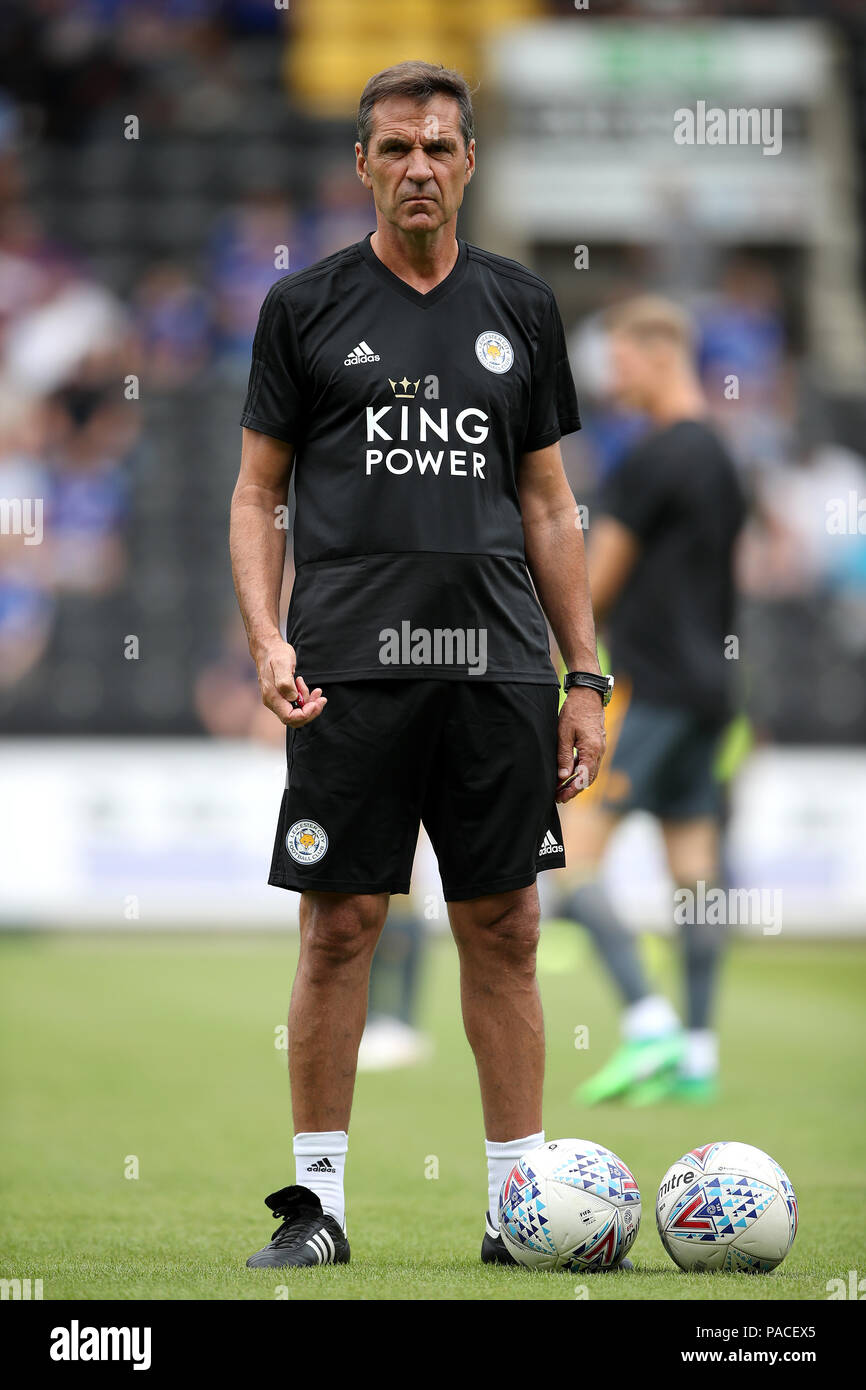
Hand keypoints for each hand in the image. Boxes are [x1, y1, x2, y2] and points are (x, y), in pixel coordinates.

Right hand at [255, 640, 326, 726]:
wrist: (269, 648)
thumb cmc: (275, 654)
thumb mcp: (281, 664)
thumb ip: (286, 682)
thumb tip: (293, 697)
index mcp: (272, 697)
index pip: (289, 717)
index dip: (304, 714)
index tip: (315, 703)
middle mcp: (273, 701)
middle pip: (294, 719)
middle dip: (310, 712)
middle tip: (321, 699)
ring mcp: (277, 700)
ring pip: (297, 712)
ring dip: (310, 704)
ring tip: (316, 691)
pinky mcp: (283, 696)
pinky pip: (296, 705)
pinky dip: (305, 699)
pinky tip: (306, 686)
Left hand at [555, 686, 605, 803]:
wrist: (588, 695)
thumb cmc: (574, 711)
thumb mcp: (564, 733)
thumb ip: (564, 755)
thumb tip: (563, 776)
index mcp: (591, 750)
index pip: (584, 778)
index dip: (572, 790)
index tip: (561, 797)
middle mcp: (599, 751)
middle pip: (588, 778)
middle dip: (574, 789)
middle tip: (559, 797)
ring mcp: (599, 748)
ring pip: (589, 771)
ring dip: (577, 781)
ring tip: (562, 788)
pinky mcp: (596, 744)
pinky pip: (589, 762)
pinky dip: (580, 770)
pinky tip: (568, 773)